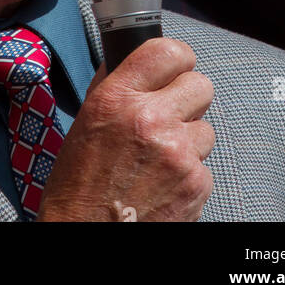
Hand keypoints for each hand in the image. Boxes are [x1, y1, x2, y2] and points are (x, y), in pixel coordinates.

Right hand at [37, 37, 214, 221]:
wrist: (85, 234)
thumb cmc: (78, 182)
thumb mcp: (87, 120)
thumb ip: (116, 86)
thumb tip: (137, 61)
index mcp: (117, 98)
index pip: (167, 50)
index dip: (176, 59)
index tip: (173, 69)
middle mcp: (150, 119)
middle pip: (201, 84)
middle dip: (188, 99)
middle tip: (170, 116)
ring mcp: (177, 153)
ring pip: (206, 128)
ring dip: (188, 140)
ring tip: (160, 159)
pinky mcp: (196, 184)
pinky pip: (205, 165)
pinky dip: (189, 174)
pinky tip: (164, 185)